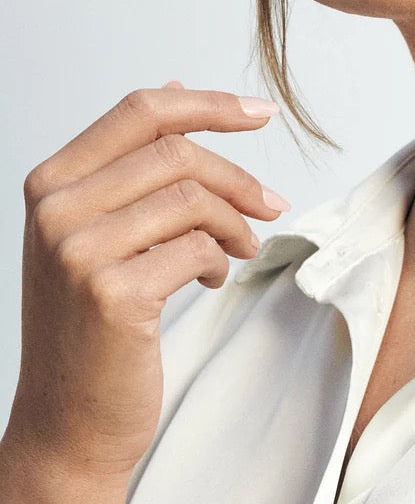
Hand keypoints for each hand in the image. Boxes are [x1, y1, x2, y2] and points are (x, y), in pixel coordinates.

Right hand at [4, 82, 289, 481]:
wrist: (70, 419)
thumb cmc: (94, 319)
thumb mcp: (102, 229)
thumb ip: (134, 159)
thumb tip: (176, 84)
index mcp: (52, 181)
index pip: (141, 111)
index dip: (210, 105)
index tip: (263, 113)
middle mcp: (56, 209)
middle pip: (177, 153)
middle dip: (238, 179)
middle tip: (272, 207)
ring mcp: (78, 251)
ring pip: (194, 198)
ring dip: (235, 223)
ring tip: (241, 249)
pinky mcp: (112, 293)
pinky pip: (199, 248)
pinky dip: (219, 261)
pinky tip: (210, 280)